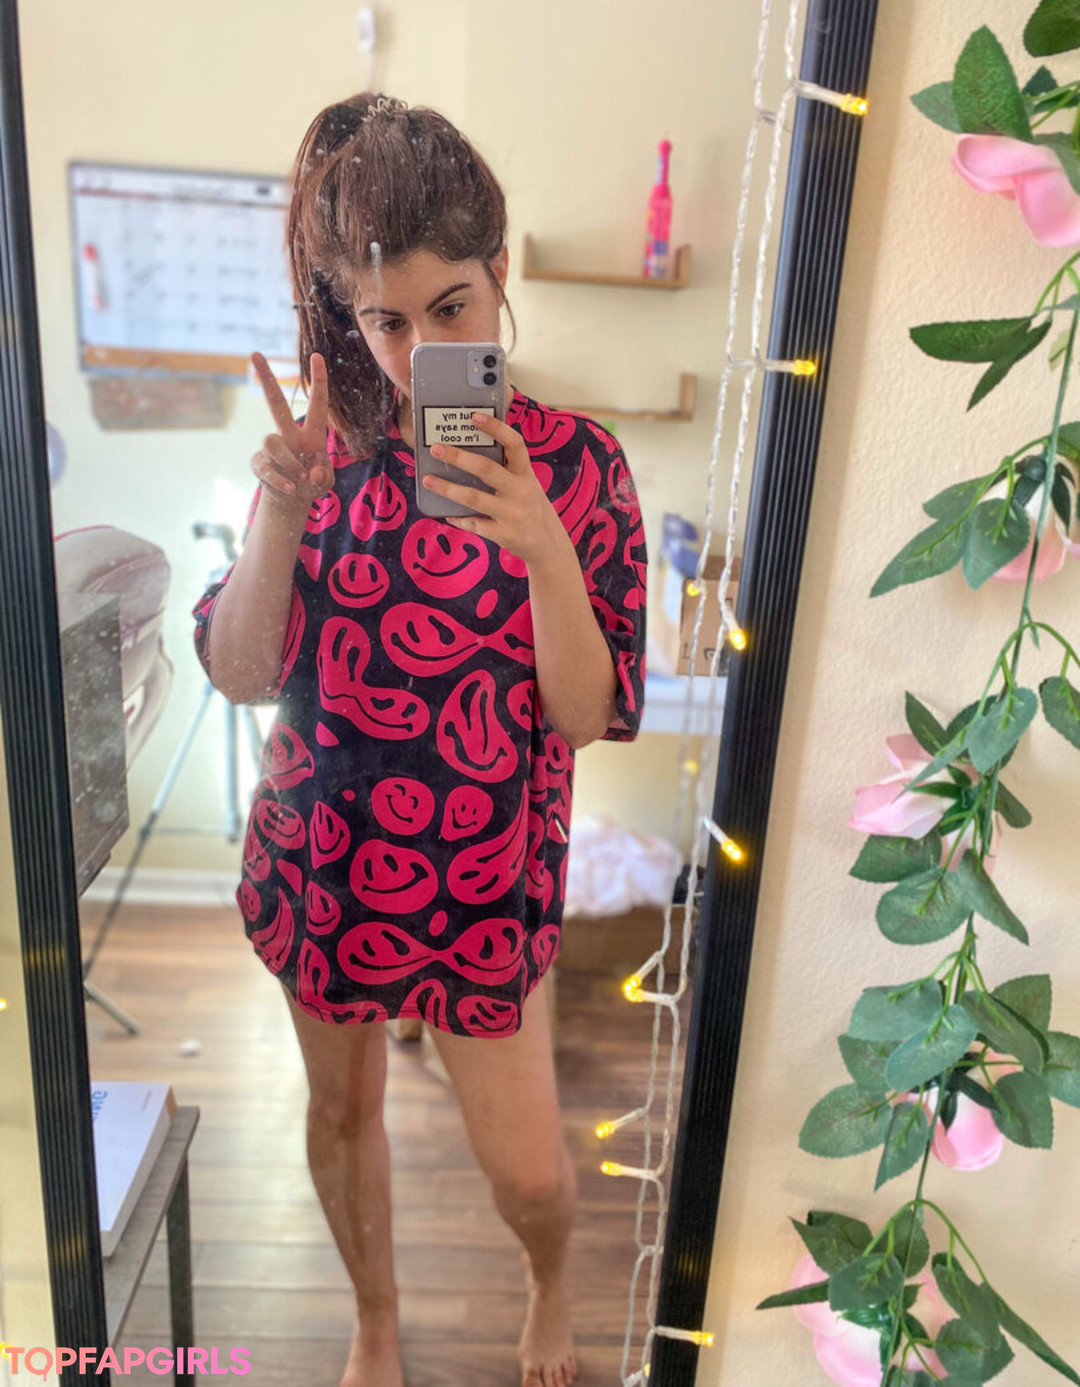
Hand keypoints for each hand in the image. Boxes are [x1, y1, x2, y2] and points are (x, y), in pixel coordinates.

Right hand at [250, 352, 334, 509]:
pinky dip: (280, 481)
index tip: (317, 356)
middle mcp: (290, 434)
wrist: (292, 499)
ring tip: (300, 479)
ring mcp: (272, 447)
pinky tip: (291, 489)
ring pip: (272, 441)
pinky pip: (266, 467)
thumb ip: (324, 476)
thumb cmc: (312, 483)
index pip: (317, 402)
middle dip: (266, 378)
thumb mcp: (325, 482)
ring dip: (289, 462)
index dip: (319, 380)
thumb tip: (312, 472)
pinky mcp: (259, 462)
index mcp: (312, 433)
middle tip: (254, 353)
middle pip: (275, 402)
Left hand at [422, 412, 561, 564]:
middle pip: (486, 469)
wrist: (549, 546)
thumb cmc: (531, 509)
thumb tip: (469, 453)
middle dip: (458, 457)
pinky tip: (447, 514)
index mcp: (526, 474)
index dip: (496, 428)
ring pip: (473, 498)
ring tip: (427, 480)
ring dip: (447, 488)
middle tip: (436, 449)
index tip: (474, 416)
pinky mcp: (504, 534)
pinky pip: (474, 524)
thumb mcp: (527, 485)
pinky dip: (458, 518)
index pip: (515, 444)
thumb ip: (507, 471)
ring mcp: (512, 514)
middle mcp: (521, 491)